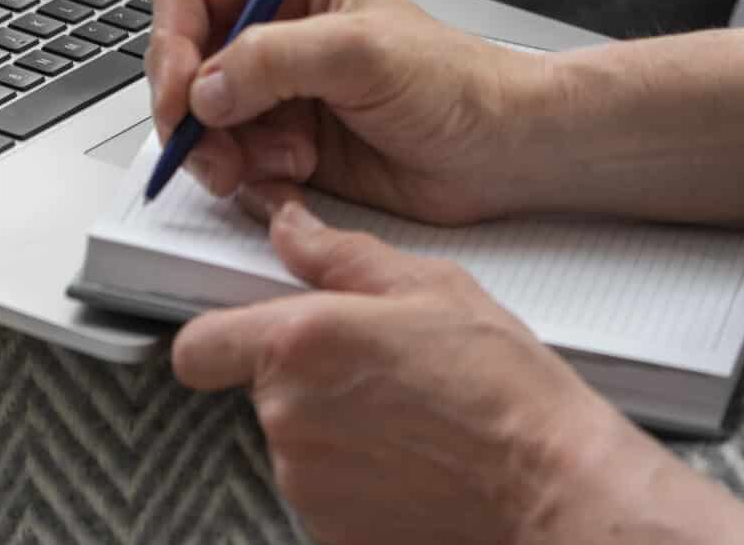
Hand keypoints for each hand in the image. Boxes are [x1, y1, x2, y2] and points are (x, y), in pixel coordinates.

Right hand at [148, 0, 558, 225]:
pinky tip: (291, 173)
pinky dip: (245, 174)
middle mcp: (278, 27)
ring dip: (218, 148)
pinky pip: (227, 158)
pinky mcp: (282, 141)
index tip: (182, 92)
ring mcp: (277, 88)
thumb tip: (207, 86)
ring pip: (199, 117)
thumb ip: (276, 58)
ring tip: (268, 163)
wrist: (498, 152)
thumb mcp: (363, 53)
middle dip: (190, 107)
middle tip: (208, 145)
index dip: (173, 40)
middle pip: (183, 59)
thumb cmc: (456, 84)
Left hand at [174, 186, 649, 544]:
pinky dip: (355, 472)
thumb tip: (291, 228)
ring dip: (334, 424)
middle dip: (307, 375)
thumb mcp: (430, 286)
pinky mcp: (327, 529)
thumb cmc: (501, 386)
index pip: (198, 346)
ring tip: (407, 413)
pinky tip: (410, 454)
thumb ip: (340, 255)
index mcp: (302, 343)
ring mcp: (305, 481)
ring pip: (296, 438)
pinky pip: (323, 486)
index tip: (248, 331)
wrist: (546, 482)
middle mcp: (289, 416)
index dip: (219, 336)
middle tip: (380, 366)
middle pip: (261, 389)